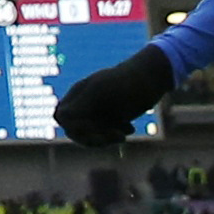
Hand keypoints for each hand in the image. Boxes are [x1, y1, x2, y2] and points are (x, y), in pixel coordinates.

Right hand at [55, 44, 175, 147]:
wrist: (155, 75)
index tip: (94, 127)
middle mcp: (86, 102)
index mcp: (79, 93)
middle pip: (75, 130)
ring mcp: (99, 109)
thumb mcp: (102, 93)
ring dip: (105, 138)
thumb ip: (80, 105)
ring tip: (123, 134)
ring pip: (91, 134)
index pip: (62, 117)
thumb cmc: (129, 83)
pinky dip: (115, 135)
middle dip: (92, 137)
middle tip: (114, 136)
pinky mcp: (113, 116)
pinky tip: (130, 129)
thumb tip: (59, 117)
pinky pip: (105, 133)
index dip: (74, 127)